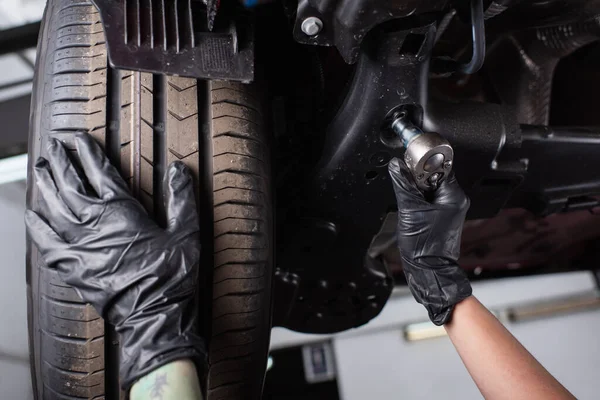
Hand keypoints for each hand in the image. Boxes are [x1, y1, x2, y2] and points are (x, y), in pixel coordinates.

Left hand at [25, 134, 204, 388]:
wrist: (154, 315)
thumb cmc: (172, 275)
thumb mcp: (187, 233)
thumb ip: (182, 199)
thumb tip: (178, 169)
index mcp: (122, 211)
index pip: (100, 172)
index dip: (89, 153)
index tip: (80, 139)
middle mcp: (94, 223)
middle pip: (70, 185)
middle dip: (61, 163)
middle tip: (53, 147)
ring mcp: (79, 246)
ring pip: (54, 208)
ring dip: (45, 186)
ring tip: (40, 169)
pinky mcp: (72, 268)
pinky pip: (46, 242)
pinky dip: (37, 226)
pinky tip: (31, 214)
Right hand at [388, 158, 471, 324]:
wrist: (429, 269)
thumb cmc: (425, 246)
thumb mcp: (409, 209)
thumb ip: (403, 184)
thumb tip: (397, 166)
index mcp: (453, 195)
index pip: (439, 166)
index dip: (423, 162)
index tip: (410, 161)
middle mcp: (456, 200)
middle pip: (434, 176)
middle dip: (418, 178)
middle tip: (406, 184)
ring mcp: (450, 209)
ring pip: (430, 188)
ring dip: (417, 189)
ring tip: (410, 201)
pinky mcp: (443, 217)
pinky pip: (430, 200)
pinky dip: (420, 200)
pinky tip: (413, 208)